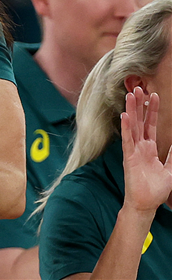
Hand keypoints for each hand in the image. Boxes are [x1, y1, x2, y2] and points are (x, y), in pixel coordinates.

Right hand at [121, 87, 171, 212]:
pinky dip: (126, 128)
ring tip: (130, 96)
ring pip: (132, 126)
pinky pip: (127, 140)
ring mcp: (133, 150)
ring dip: (131, 111)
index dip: (152, 111)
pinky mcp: (129, 157)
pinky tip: (124, 116)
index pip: (150, 125)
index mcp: (149, 148)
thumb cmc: (155, 189)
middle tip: (138, 88)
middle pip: (139, 121)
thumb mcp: (170, 170)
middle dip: (139, 105)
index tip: (153, 96)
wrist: (145, 203)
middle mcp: (140, 146)